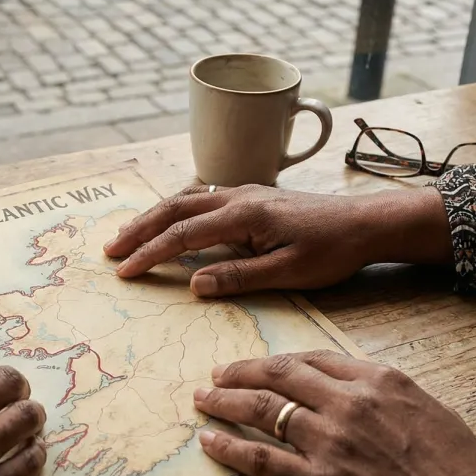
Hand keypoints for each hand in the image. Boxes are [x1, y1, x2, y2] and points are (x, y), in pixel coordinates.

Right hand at [104, 184, 451, 296]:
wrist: (365, 223)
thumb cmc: (332, 251)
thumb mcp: (289, 273)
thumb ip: (239, 276)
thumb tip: (195, 283)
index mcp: (244, 216)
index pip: (183, 235)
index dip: (150, 254)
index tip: (124, 271)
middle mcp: (238, 197)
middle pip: (174, 209)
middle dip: (138, 230)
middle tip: (110, 251)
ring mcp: (244, 192)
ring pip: (186, 199)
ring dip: (153, 217)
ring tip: (128, 236)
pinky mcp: (252, 196)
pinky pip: (202, 197)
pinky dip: (176, 209)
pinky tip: (168, 219)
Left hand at [193, 352, 475, 475]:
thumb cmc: (461, 475)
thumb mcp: (432, 413)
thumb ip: (392, 396)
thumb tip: (365, 391)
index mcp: (380, 382)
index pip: (314, 360)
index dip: (279, 361)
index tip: (260, 364)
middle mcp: (349, 404)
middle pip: (278, 375)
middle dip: (240, 371)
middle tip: (217, 374)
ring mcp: (329, 443)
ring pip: (262, 410)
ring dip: (224, 402)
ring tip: (203, 401)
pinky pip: (259, 458)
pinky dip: (228, 447)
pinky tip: (209, 441)